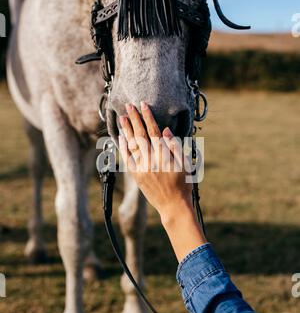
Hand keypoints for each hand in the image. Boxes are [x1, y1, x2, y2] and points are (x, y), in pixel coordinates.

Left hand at [119, 102, 192, 221]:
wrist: (173, 205)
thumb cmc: (183, 184)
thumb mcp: (185, 163)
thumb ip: (175, 146)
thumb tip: (165, 130)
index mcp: (164, 156)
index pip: (154, 132)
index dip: (148, 117)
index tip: (143, 106)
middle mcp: (151, 160)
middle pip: (140, 135)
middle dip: (135, 119)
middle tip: (129, 106)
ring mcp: (142, 168)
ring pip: (132, 145)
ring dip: (126, 130)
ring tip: (123, 117)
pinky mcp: (136, 175)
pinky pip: (127, 158)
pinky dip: (123, 147)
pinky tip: (121, 137)